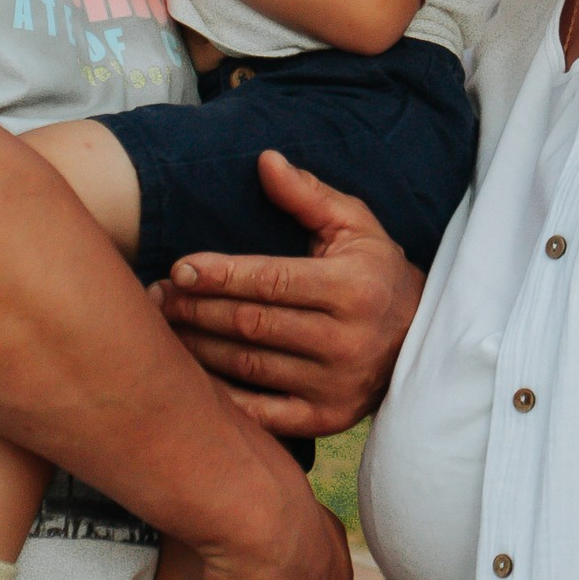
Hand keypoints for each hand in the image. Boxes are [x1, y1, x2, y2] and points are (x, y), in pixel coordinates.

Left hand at [161, 150, 423, 436]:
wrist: (421, 341)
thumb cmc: (377, 273)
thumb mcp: (355, 225)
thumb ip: (307, 195)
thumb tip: (265, 160)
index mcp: (352, 288)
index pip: (272, 281)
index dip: (221, 275)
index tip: (179, 268)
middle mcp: (346, 341)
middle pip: (253, 325)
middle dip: (197, 309)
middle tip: (156, 297)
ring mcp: (335, 385)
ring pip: (249, 367)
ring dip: (198, 348)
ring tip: (164, 328)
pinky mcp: (326, 419)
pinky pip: (261, 412)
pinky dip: (221, 398)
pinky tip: (188, 376)